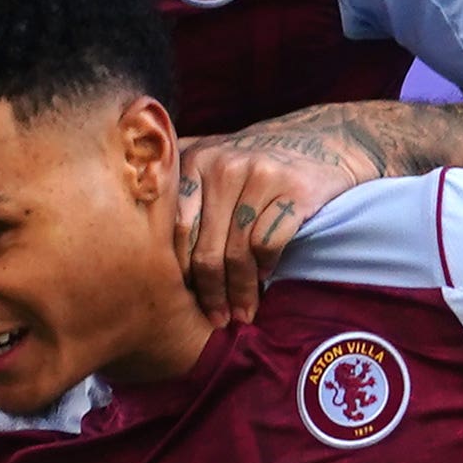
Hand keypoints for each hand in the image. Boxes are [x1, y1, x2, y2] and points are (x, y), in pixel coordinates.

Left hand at [173, 120, 375, 325]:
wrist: (324, 142)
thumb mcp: (214, 163)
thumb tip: (139, 246)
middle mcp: (221, 163)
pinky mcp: (292, 189)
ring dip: (240, 291)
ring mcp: (258, 174)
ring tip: (242, 314)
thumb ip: (180, 188)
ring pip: (237, 251)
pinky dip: (265, 268)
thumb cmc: (255, 168)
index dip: (179, 274)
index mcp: (193, 160)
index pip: (176, 231)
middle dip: (210, 293)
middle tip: (216, 320)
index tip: (184, 303)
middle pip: (205, 247)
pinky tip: (264, 280)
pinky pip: (267, 243)